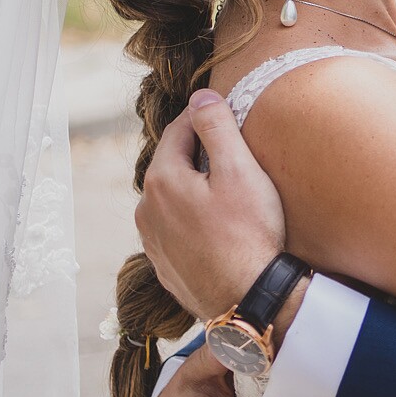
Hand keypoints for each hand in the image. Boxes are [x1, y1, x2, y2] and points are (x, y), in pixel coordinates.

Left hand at [136, 89, 288, 319]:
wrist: (246, 300)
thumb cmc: (249, 234)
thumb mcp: (239, 171)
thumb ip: (217, 127)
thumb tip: (200, 96)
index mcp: (161, 180)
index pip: (179, 130)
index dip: (205, 116)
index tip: (229, 113)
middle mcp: (146, 209)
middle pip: (173, 163)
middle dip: (200, 153)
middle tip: (235, 152)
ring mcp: (152, 240)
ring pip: (172, 197)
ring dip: (195, 187)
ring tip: (230, 191)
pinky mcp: (165, 265)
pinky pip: (176, 227)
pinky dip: (194, 217)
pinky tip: (221, 226)